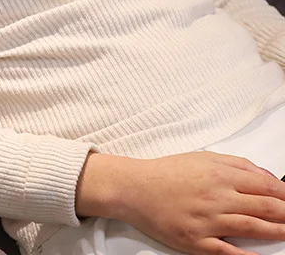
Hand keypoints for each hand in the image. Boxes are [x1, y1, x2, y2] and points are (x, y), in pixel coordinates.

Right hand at [117, 151, 284, 254]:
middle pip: (265, 208)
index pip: (265, 186)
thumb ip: (237, 164)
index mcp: (219, 174)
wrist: (134, 188)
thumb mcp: (202, 158)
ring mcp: (208, 221)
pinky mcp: (197, 242)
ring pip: (254, 228)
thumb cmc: (166, 173)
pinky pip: (230, 252)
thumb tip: (267, 177)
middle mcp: (216, 197)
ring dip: (279, 233)